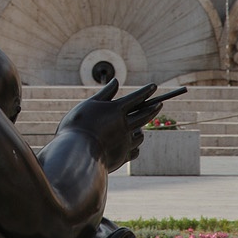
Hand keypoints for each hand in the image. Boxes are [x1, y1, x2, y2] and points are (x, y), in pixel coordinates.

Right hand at [55, 79, 185, 172]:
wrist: (77, 153)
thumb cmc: (79, 125)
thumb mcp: (90, 104)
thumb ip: (105, 93)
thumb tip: (116, 81)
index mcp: (117, 110)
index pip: (136, 98)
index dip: (146, 92)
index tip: (154, 87)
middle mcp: (125, 125)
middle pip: (144, 115)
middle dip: (153, 109)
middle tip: (160, 104)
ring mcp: (126, 142)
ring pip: (140, 134)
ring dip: (142, 128)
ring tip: (142, 126)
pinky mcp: (123, 156)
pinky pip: (135, 150)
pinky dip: (136, 145)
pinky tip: (133, 144)